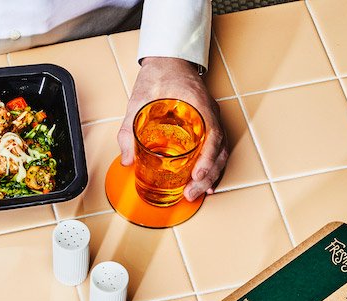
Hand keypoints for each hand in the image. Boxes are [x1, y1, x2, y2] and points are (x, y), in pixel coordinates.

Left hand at [118, 57, 227, 201]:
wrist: (168, 61)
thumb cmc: (158, 76)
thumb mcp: (139, 101)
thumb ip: (129, 130)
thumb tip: (127, 159)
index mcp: (198, 105)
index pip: (212, 134)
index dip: (208, 158)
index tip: (198, 174)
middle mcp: (209, 114)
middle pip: (219, 149)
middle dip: (207, 175)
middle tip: (192, 193)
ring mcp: (210, 119)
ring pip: (220, 152)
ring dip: (211, 175)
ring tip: (197, 193)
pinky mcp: (206, 125)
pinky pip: (215, 148)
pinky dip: (211, 166)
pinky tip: (204, 181)